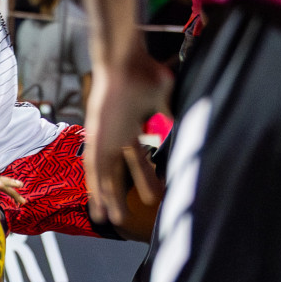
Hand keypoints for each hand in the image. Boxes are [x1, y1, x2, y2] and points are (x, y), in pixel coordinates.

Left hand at [86, 52, 173, 226]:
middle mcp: (114, 136)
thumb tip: (186, 122)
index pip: (136, 159)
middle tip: (122, 216)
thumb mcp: (162, 96)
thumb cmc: (143, 72)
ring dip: (107, 198)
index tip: (152, 194)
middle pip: (117, 172)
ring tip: (112, 220)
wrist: (123, 61)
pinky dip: (96, 186)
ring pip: (104, 175)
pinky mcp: (96, 137)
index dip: (143, 177)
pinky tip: (97, 203)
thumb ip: (170, 112)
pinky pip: (94, 168)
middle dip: (120, 194)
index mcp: (130, 127)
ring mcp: (104, 138)